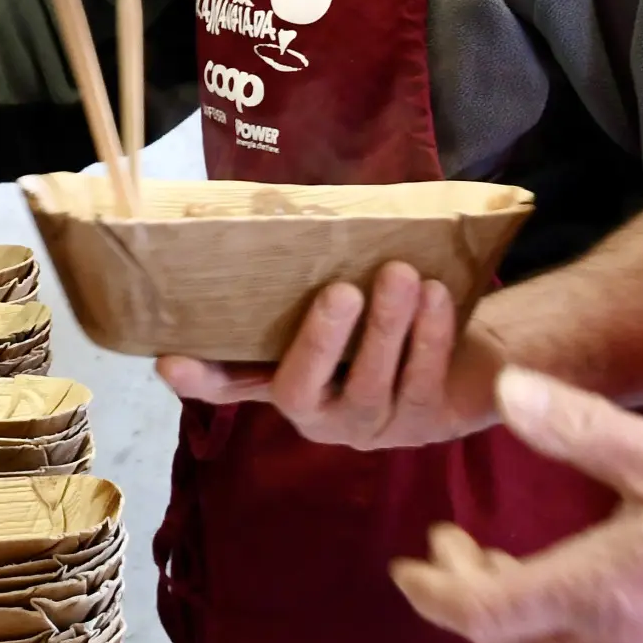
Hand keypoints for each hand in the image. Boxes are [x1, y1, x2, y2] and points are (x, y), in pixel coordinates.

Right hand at [160, 259, 506, 448]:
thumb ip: (311, 280)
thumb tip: (272, 216)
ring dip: (387, 330)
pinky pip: (423, 385)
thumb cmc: (391, 309)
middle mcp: (322, 415)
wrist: (472, 345)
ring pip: (370, 387)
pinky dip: (430, 339)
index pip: (234, 383)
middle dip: (321, 340)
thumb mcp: (349, 296)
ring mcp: (373, 426)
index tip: (170, 361)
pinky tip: (436, 297)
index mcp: (289, 383)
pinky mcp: (427, 425)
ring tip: (402, 274)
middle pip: (302, 388)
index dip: (202, 378)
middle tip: (341, 289)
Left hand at [389, 367, 642, 642]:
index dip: (432, 589)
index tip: (410, 561)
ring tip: (509, 570)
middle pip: (501, 641)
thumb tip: (504, 387)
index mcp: (596, 592)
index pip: (479, 611)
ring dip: (509, 624)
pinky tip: (580, 601)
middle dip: (464, 595)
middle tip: (458, 546)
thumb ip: (579, 427)